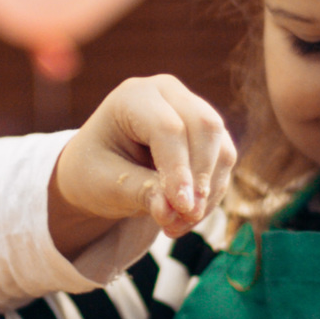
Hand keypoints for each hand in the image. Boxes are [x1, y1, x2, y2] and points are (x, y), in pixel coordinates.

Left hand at [50, 75, 237, 251]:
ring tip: (178, 224)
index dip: (178, 169)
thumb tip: (173, 212)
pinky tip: (186, 217)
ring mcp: (193, 108)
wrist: (100, 168)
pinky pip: (224, 162)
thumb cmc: (95, 170)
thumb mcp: (107, 183)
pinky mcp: (209, 133)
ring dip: (208, 192)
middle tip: (186, 218)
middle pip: (204, 127)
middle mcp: (168, 93)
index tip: (182, 207)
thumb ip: (141, 193)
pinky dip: (211, 193)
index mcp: (133, 96)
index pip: (167, 128)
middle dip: (200, 178)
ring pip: (221, 147)